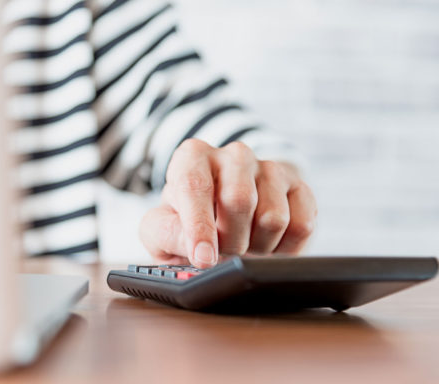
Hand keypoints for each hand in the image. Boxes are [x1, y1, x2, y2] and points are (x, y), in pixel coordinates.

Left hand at [139, 139, 316, 268]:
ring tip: (242, 246)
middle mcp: (233, 155)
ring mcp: (270, 168)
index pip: (195, 186)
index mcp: (192, 157)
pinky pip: (302, 226)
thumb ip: (167, 234)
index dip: (199, 226)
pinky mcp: (300, 189)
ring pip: (274, 217)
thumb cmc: (184, 224)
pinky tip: (267, 246)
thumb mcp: (160, 229)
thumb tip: (198, 248)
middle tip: (222, 253)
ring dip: (257, 247)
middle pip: (239, 200)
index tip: (203, 258)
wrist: (222, 222)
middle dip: (230, 241)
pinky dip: (284, 249)